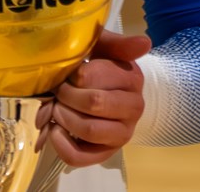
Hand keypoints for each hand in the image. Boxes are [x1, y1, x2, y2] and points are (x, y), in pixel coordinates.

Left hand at [36, 29, 151, 166]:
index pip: (94, 77)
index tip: (68, 73)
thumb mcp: (103, 49)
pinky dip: (61, 145)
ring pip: (90, 130)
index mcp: (132, 79)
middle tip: (58, 91)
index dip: (73, 76)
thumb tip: (145, 42)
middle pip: (93, 103)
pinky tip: (54, 131)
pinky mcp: (106, 153)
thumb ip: (118, 44)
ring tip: (56, 108)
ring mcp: (122, 134)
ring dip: (63, 118)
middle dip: (66, 95)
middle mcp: (134, 108)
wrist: (106, 94)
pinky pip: (80, 157)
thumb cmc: (98, 68)